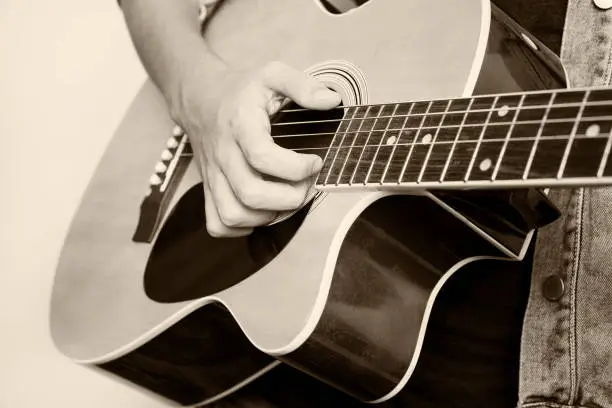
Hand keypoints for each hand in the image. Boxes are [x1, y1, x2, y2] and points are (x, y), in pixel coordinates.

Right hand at [172, 61, 340, 236]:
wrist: (199, 97)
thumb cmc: (241, 90)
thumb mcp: (272, 73)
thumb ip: (303, 85)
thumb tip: (331, 101)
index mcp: (240, 124)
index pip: (262, 156)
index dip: (295, 167)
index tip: (315, 161)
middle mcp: (223, 154)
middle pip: (250, 193)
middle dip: (288, 198)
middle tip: (306, 186)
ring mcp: (213, 175)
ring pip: (232, 214)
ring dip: (267, 216)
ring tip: (287, 199)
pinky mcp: (208, 189)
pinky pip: (217, 223)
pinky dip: (242, 227)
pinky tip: (261, 212)